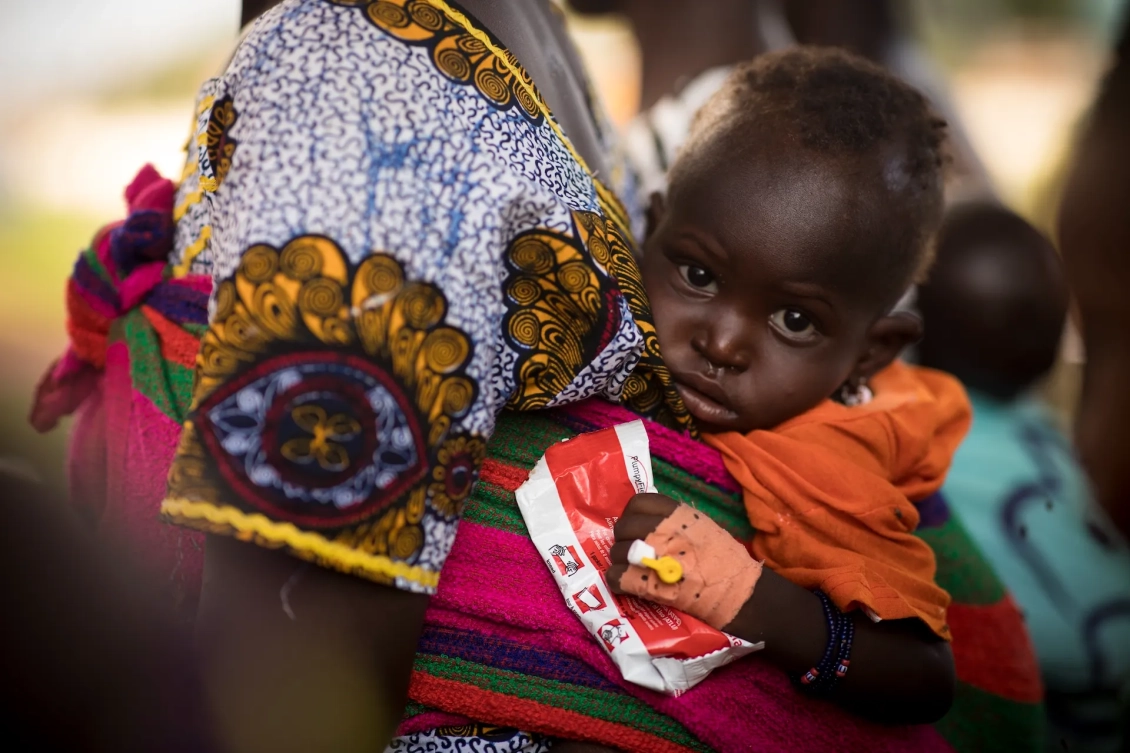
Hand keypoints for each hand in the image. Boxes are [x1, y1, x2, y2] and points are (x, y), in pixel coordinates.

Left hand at [605, 493, 761, 629]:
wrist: (739, 593)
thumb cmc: (726, 561)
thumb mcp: (703, 527)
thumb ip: (676, 521)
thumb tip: (651, 523)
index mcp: (676, 513)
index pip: (637, 502)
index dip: (632, 515)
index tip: (636, 528)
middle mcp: (661, 529)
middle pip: (622, 527)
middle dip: (624, 540)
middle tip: (633, 553)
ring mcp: (652, 554)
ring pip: (616, 553)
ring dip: (620, 563)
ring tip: (633, 571)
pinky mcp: (646, 582)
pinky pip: (616, 577)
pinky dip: (618, 582)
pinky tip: (630, 586)